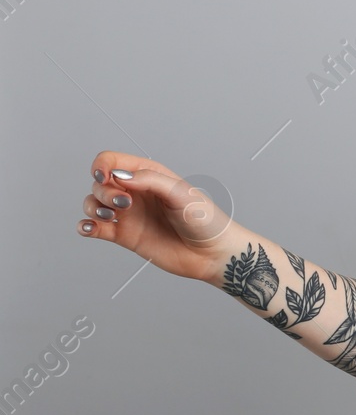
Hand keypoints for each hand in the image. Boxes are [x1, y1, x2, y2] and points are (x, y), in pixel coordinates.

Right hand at [78, 151, 242, 284]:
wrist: (211, 253)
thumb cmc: (204, 219)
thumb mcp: (181, 193)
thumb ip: (151, 181)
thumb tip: (119, 176)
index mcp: (150, 175)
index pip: (113, 161)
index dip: (102, 166)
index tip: (104, 178)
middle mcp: (136, 192)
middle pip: (100, 183)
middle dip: (103, 191)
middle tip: (125, 204)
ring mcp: (129, 214)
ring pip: (93, 203)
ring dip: (92, 207)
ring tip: (111, 216)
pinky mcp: (125, 235)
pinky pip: (95, 228)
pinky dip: (86, 226)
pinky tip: (90, 228)